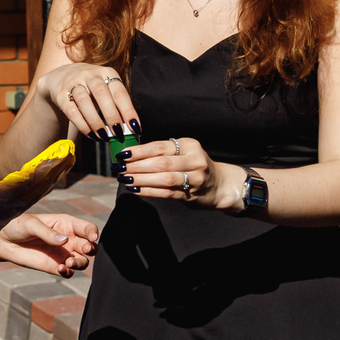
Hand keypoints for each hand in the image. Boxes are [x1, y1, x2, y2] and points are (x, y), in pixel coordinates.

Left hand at [0, 211, 99, 278]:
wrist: (2, 241)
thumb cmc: (17, 226)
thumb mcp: (31, 224)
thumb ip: (47, 232)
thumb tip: (64, 241)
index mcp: (66, 224)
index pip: (87, 228)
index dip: (93, 232)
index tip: (92, 238)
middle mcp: (68, 239)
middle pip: (89, 246)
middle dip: (90, 249)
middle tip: (85, 250)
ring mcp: (62, 254)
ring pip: (82, 261)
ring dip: (81, 263)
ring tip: (69, 262)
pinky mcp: (54, 267)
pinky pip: (68, 272)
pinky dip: (68, 272)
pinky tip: (60, 268)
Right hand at [37, 61, 138, 137]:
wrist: (61, 77)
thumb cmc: (91, 88)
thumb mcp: (105, 88)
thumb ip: (116, 105)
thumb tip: (130, 129)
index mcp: (107, 73)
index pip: (120, 92)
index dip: (128, 110)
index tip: (135, 127)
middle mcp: (90, 74)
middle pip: (102, 93)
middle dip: (111, 115)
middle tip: (118, 133)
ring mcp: (73, 82)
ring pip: (84, 101)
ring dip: (96, 121)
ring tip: (104, 137)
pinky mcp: (60, 94)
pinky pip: (71, 110)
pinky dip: (82, 125)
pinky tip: (91, 135)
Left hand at [111, 135, 233, 206]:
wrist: (220, 184)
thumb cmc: (194, 166)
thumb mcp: (183, 153)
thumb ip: (162, 152)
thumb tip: (130, 154)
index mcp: (189, 145)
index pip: (160, 147)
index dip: (140, 151)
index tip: (123, 154)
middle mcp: (194, 160)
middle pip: (161, 163)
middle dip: (137, 166)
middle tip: (120, 169)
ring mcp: (195, 178)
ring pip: (164, 178)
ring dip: (141, 179)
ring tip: (125, 179)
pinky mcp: (192, 194)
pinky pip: (166, 193)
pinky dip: (149, 191)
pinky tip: (136, 190)